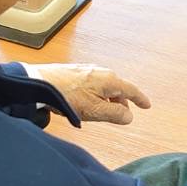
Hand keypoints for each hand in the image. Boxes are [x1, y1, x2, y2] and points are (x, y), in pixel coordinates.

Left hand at [27, 63, 150, 124]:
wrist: (40, 84)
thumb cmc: (66, 96)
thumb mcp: (95, 111)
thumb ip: (115, 114)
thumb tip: (129, 116)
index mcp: (109, 80)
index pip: (130, 89)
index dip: (140, 99)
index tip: (146, 105)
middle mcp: (100, 71)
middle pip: (117, 88)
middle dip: (121, 101)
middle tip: (121, 114)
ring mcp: (87, 70)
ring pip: (104, 86)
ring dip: (107, 99)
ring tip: (101, 111)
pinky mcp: (75, 72)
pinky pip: (93, 84)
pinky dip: (96, 94)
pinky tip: (87, 102)